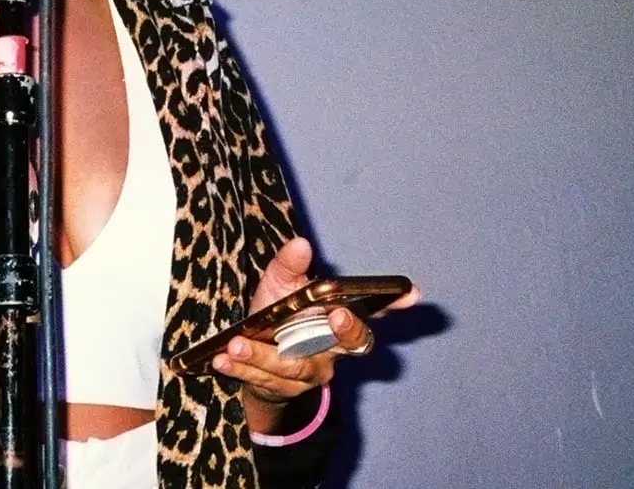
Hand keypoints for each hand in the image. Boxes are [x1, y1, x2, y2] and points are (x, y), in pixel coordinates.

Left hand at [212, 237, 421, 435]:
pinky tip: (223, 358)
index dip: (394, 301)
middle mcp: (332, 348)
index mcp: (337, 319)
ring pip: (295, 367)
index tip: (411, 291)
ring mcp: (311, 371)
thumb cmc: (276, 313)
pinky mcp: (285, 388)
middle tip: (337, 316)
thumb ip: (289, 266)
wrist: (251, 353)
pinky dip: (242, 368)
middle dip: (349, 331)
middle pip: (353, 343)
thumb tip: (301, 244)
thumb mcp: (279, 285)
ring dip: (263, 356)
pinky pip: (266, 380)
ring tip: (238, 343)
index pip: (373, 309)